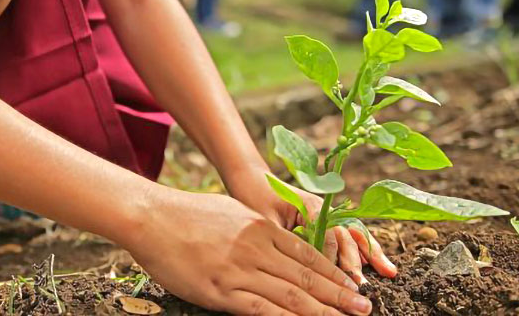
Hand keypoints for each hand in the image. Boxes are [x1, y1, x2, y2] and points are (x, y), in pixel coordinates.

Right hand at [128, 189, 372, 314]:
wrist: (153, 217)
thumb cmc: (190, 213)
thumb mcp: (232, 212)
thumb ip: (258, 230)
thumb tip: (277, 243)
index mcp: (261, 228)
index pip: (308, 255)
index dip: (334, 272)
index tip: (353, 285)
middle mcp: (257, 249)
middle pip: (307, 276)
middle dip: (339, 294)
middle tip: (365, 308)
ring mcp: (240, 271)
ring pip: (291, 295)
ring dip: (322, 310)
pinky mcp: (220, 291)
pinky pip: (260, 309)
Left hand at [224, 165, 397, 284]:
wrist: (252, 179)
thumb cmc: (254, 198)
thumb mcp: (265, 220)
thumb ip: (283, 239)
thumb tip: (294, 266)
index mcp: (310, 206)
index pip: (328, 235)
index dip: (332, 258)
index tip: (334, 279)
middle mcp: (324, 209)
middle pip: (346, 235)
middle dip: (355, 261)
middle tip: (361, 286)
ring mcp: (328, 214)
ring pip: (354, 235)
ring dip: (371, 254)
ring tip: (389, 272)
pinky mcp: (326, 221)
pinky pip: (349, 235)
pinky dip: (365, 249)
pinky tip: (380, 264)